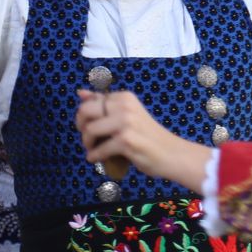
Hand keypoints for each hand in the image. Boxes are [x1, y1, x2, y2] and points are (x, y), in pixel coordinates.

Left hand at [75, 89, 208, 187]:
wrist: (171, 153)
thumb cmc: (148, 135)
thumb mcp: (127, 114)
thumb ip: (105, 103)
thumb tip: (80, 92)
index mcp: (124, 97)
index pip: (91, 101)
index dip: (85, 116)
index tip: (90, 126)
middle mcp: (124, 105)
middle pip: (85, 111)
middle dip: (81, 127)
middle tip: (88, 138)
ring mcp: (125, 123)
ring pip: (89, 130)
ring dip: (87, 143)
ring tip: (93, 150)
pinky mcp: (126, 141)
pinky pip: (99, 149)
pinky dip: (94, 156)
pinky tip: (97, 159)